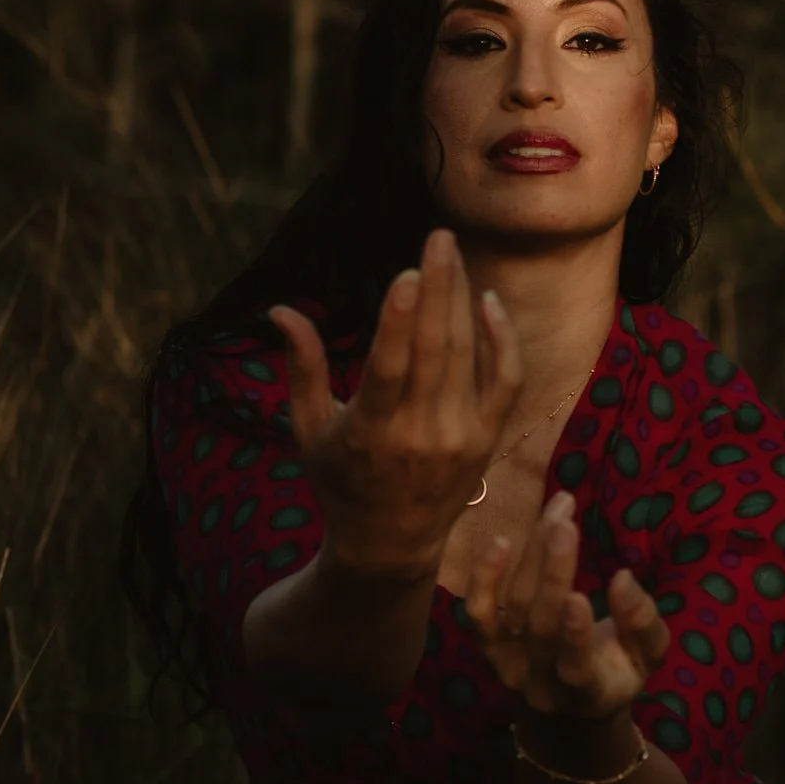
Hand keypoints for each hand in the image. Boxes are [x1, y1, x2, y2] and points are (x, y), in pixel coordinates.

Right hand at [271, 227, 521, 582]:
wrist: (389, 547)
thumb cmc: (339, 482)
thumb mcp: (308, 429)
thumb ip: (301, 367)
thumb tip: (279, 309)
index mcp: (371, 432)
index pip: (391, 368)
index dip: (400, 320)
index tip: (407, 272)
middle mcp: (421, 434)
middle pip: (437, 349)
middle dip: (440, 287)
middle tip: (438, 236)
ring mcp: (460, 438)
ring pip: (468, 356)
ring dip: (462, 299)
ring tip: (452, 253)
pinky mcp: (486, 439)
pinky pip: (506, 380)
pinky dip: (501, 340)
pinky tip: (486, 301)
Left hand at [465, 488, 670, 719]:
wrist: (568, 703)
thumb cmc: (617, 669)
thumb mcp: (646, 654)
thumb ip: (641, 622)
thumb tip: (623, 578)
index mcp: (586, 691)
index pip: (575, 668)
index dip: (574, 635)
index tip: (578, 596)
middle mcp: (539, 682)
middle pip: (540, 625)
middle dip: (552, 573)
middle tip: (565, 525)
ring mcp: (508, 663)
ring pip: (515, 607)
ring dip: (533, 555)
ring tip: (556, 512)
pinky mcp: (487, 645)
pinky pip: (478, 612)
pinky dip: (484, 578)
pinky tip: (501, 542)